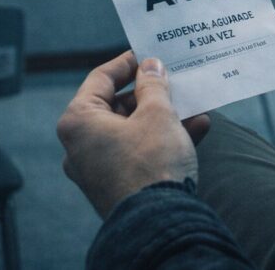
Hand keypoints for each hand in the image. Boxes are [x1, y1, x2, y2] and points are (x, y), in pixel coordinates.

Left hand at [57, 52, 210, 218]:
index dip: (128, 62)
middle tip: (175, 79)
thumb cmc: (151, 162)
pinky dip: (162, 139)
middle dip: (152, 93)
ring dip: (164, 116)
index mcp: (78, 121)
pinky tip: (196, 129)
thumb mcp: (158, 113)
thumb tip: (150, 66)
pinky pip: (138, 152)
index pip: (101, 77)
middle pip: (117, 105)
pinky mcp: (116, 185)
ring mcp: (97, 168)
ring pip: (132, 130)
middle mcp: (80, 145)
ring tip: (194, 104)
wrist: (159, 222)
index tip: (150, 52)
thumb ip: (154, 84)